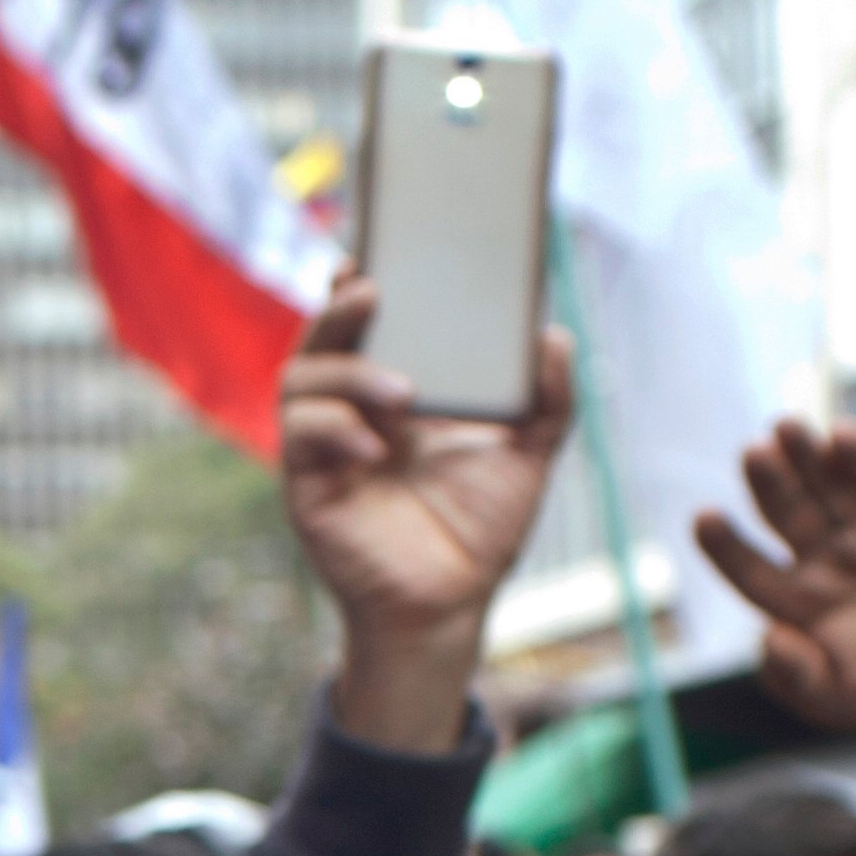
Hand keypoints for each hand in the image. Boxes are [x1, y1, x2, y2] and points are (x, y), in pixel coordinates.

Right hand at [280, 275, 578, 755]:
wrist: (452, 605)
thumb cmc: (481, 527)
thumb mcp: (531, 453)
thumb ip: (550, 397)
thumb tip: (554, 336)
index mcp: (399, 385)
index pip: (371, 320)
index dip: (362, 282)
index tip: (374, 251)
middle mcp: (355, 405)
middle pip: (326, 335)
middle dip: (341, 307)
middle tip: (372, 288)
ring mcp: (326, 443)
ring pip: (303, 378)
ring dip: (349, 374)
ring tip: (401, 391)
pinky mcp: (308, 484)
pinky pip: (301, 437)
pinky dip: (334, 430)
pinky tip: (374, 445)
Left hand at [691, 422, 855, 742]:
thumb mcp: (837, 697)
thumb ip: (796, 674)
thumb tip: (764, 640)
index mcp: (795, 603)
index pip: (749, 568)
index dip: (725, 545)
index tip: (704, 518)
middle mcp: (824, 560)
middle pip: (786, 512)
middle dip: (769, 482)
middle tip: (753, 453)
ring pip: (829, 486)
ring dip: (807, 457)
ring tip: (786, 428)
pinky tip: (842, 437)